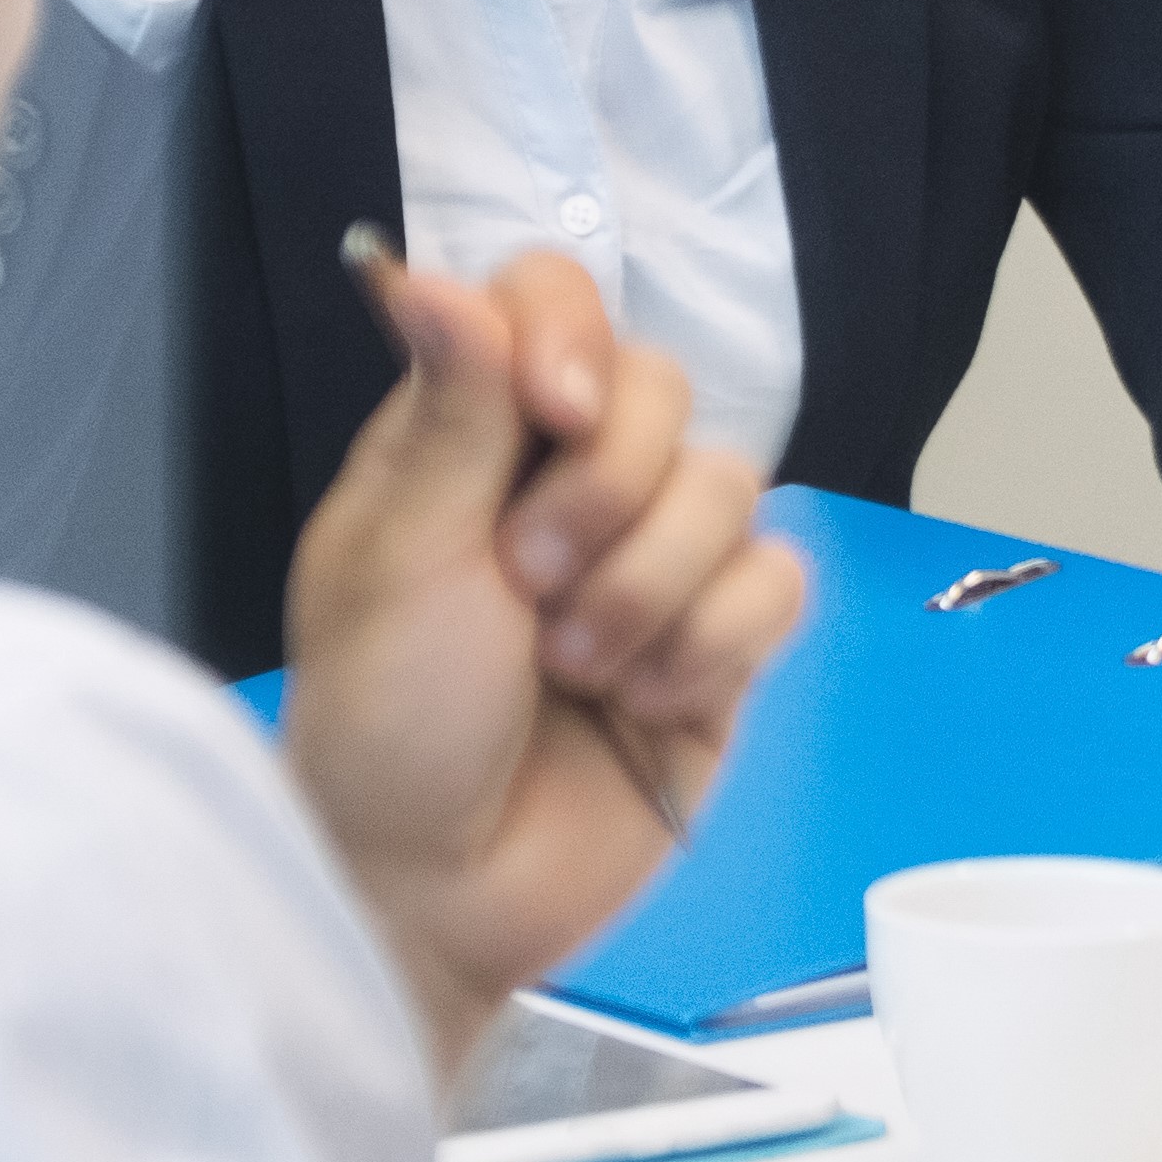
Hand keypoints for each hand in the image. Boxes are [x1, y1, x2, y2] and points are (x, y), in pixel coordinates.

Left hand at [285, 242, 808, 1074]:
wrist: (440, 889)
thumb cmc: (385, 722)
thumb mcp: (398, 556)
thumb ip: (449, 412)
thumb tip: (426, 272)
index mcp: (470, 436)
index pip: (553, 300)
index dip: (572, 338)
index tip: (553, 411)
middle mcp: (567, 480)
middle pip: (665, 389)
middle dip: (608, 492)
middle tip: (529, 583)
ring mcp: (653, 563)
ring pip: (733, 489)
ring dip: (649, 586)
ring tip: (575, 669)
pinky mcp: (719, 649)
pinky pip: (776, 586)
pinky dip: (710, 646)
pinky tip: (643, 703)